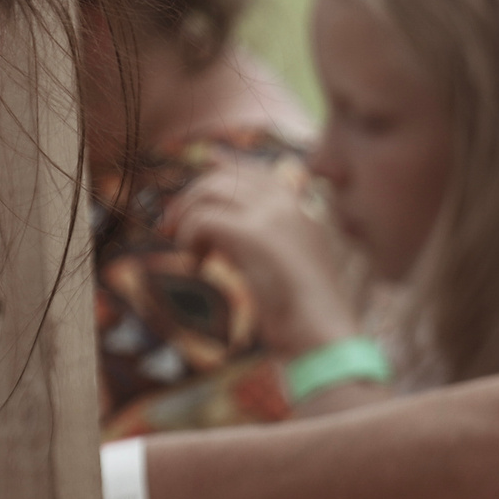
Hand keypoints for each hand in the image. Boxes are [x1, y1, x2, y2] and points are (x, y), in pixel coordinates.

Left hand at [166, 163, 364, 358]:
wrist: (326, 337)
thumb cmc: (310, 321)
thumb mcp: (294, 275)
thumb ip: (271, 250)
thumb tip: (231, 244)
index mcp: (303, 212)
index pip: (261, 173)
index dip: (230, 164)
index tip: (209, 160)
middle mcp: (289, 205)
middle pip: (227, 177)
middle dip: (194, 196)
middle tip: (171, 227)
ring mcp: (273, 216)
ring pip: (211, 190)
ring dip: (188, 217)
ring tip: (188, 251)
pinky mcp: (253, 235)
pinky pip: (203, 219)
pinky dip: (189, 237)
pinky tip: (195, 264)